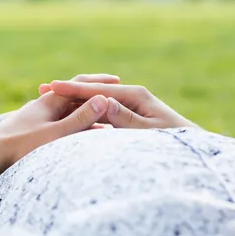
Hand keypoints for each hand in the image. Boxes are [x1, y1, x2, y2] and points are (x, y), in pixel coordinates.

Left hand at [0, 91, 108, 171]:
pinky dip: (72, 126)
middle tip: (114, 96)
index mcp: (49, 101)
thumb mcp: (55, 133)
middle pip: (73, 97)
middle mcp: (42, 106)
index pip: (79, 85)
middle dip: (94, 97)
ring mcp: (36, 119)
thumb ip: (79, 118)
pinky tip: (77, 137)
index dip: (99, 82)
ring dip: (84, 113)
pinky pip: (57, 125)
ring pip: (66, 112)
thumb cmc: (20, 146)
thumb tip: (103, 99)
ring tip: (103, 119)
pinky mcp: (30, 133)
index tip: (118, 81)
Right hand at [41, 79, 195, 129]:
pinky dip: (85, 110)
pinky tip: (69, 112)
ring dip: (73, 100)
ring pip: (95, 101)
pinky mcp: (129, 114)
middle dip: (67, 90)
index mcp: (135, 95)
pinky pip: (102, 111)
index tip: (51, 86)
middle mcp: (131, 96)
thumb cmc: (173, 144)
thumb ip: (126, 119)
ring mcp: (130, 104)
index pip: (96, 91)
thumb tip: (103, 102)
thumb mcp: (148, 133)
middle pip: (93, 92)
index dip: (72, 89)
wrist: (193, 149)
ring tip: (49, 99)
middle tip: (42, 88)